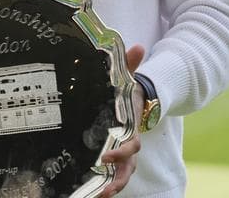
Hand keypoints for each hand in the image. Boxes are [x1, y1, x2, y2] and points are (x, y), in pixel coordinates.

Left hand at [98, 44, 147, 196]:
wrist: (137, 98)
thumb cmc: (129, 90)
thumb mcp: (128, 77)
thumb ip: (131, 64)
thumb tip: (138, 46)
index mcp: (132, 128)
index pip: (131, 145)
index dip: (121, 152)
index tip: (106, 155)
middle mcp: (129, 144)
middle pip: (128, 167)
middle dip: (117, 179)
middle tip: (104, 188)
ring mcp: (123, 153)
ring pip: (122, 175)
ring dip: (112, 187)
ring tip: (99, 196)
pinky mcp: (114, 157)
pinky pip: (112, 174)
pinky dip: (104, 184)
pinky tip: (91, 192)